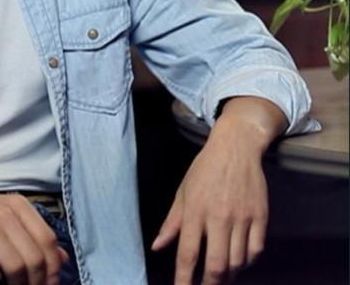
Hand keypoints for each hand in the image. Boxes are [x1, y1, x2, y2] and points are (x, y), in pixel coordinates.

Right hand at [0, 190, 68, 284]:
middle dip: (37, 282)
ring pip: (15, 266)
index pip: (48, 241)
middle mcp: (4, 211)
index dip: (53, 268)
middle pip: (34, 257)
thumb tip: (63, 258)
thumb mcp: (4, 216)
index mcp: (18, 205)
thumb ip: (33, 233)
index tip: (50, 284)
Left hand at [151, 98, 282, 284]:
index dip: (184, 278)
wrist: (236, 148)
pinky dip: (247, 262)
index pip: (187, 253)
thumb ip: (171, 223)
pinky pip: (256, 250)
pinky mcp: (261, 216)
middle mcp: (219, 217)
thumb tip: (157, 247)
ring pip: (238, 261)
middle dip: (210, 283)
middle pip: (217, 264)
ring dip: (228, 275)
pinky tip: (238, 262)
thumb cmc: (204, 170)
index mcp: (194, 211)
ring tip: (220, 277)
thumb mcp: (182, 193)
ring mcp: (242, 218)